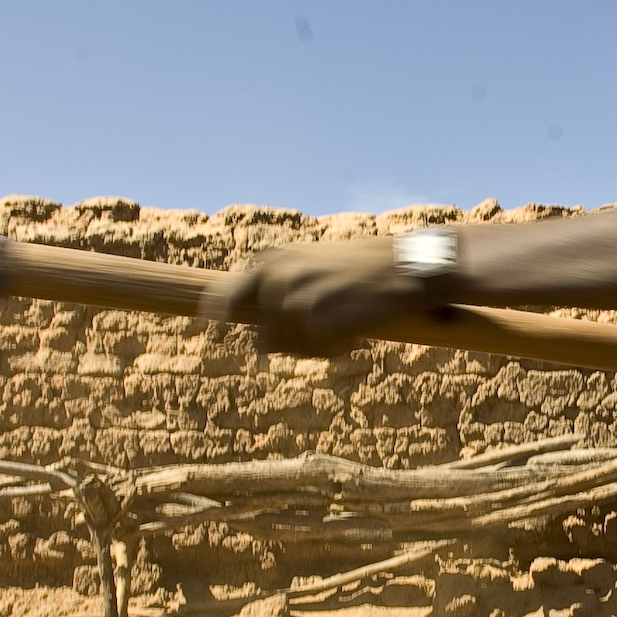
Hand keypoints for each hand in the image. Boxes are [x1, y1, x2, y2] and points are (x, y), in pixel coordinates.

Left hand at [204, 240, 433, 355]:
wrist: (402, 266)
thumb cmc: (360, 268)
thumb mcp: (309, 262)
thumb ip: (277, 288)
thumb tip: (255, 340)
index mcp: (269, 262)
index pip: (224, 301)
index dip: (218, 321)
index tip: (214, 335)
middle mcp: (273, 279)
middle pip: (264, 341)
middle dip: (292, 343)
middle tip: (325, 326)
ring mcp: (293, 301)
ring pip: (292, 350)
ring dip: (317, 346)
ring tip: (345, 321)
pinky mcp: (314, 322)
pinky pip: (318, 353)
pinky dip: (337, 348)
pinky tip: (355, 327)